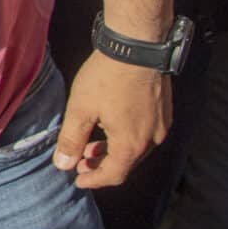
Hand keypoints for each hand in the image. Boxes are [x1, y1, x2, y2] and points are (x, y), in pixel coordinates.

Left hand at [55, 50, 171, 187]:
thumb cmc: (106, 77)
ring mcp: (161, 125)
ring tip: (91, 145)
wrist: (137, 47)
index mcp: (132, 144)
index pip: (114, 175)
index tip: (77, 180)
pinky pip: (144, 135)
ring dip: (113, 151)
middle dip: (102, 166)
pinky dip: (125, 139)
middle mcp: (152, 139)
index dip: (94, 181)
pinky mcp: (164, 112)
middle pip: (127, 164)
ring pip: (136, 149)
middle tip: (80, 163)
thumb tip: (63, 166)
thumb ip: (71, 140)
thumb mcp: (80, 109)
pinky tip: (110, 127)